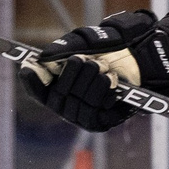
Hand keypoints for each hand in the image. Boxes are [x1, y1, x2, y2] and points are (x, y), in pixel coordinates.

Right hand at [17, 11, 162, 133]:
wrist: (139, 63)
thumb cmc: (108, 52)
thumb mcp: (85, 44)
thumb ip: (64, 48)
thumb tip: (42, 58)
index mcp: (56, 86)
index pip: (36, 89)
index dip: (31, 80)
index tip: (29, 66)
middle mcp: (64, 105)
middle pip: (59, 94)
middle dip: (73, 73)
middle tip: (87, 60)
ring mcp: (80, 116)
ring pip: (78, 101)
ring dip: (93, 80)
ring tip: (104, 69)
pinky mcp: (97, 123)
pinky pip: (93, 112)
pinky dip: (103, 93)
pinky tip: (111, 82)